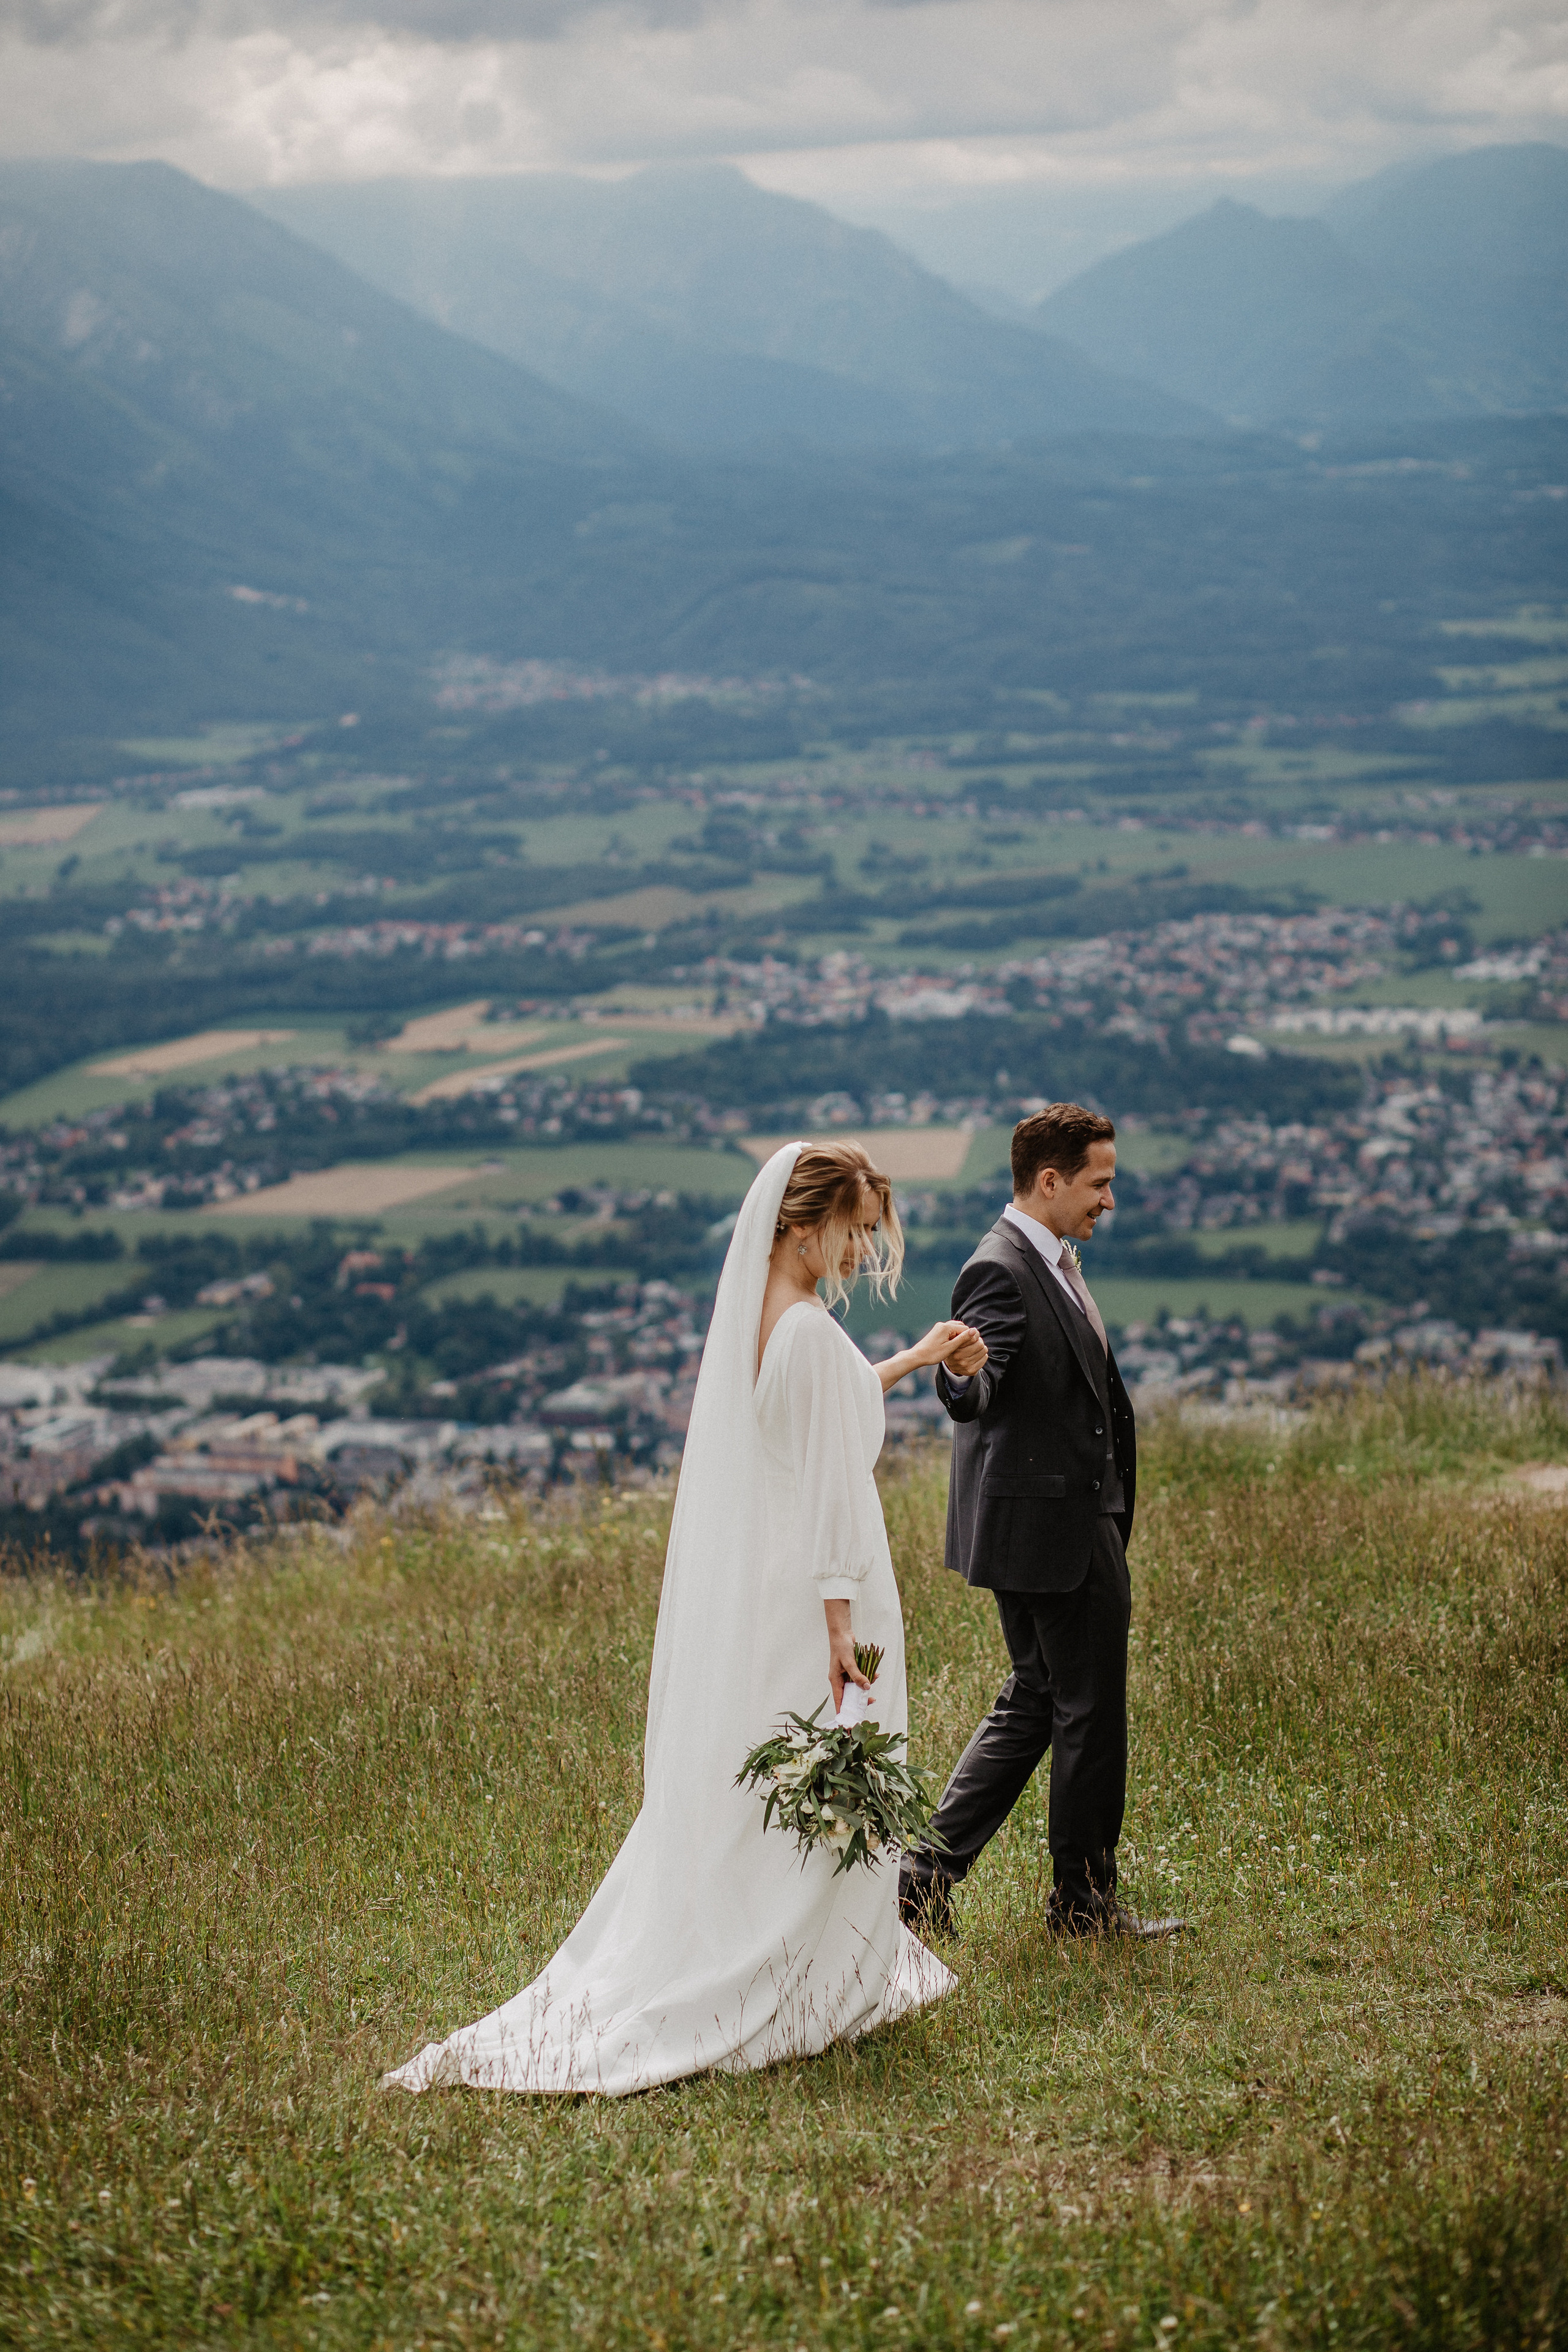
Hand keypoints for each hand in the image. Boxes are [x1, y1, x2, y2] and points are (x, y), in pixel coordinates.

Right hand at [824, 1598, 869, 1712]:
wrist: (842, 1633)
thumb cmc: (841, 1647)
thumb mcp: (849, 1662)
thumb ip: (857, 1675)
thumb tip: (866, 1688)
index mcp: (835, 1680)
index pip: (839, 1699)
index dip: (843, 1710)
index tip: (849, 1720)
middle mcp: (839, 1679)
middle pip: (849, 1695)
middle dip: (860, 1698)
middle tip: (871, 1701)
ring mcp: (845, 1675)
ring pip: (856, 1686)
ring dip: (866, 1684)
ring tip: (874, 1678)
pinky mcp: (852, 1669)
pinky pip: (860, 1677)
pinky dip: (867, 1676)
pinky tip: (874, 1672)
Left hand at [921, 1318, 986, 1377]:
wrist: (917, 1356)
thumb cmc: (933, 1354)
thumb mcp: (950, 1348)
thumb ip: (962, 1339)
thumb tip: (974, 1331)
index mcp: (946, 1327)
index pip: (965, 1329)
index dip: (970, 1337)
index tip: (973, 1346)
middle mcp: (943, 1324)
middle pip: (961, 1327)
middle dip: (965, 1336)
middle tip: (968, 1347)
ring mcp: (939, 1327)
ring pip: (956, 1329)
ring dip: (960, 1336)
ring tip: (961, 1347)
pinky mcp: (937, 1331)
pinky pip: (950, 1331)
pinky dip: (954, 1336)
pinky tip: (955, 1345)